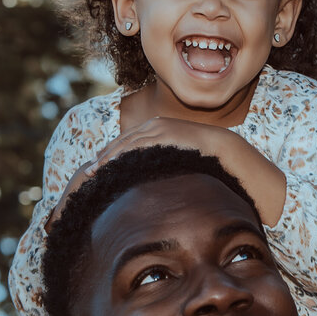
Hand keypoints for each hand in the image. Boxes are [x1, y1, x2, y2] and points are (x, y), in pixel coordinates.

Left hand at [45, 118, 229, 231]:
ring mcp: (161, 127)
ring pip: (126, 143)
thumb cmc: (205, 163)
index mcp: (156, 131)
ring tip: (94, 173)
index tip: (94, 173)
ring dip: (108, 157)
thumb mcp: (178, 164)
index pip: (126, 144)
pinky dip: (123, 154)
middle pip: (121, 142)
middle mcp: (156, 126)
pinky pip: (140, 144)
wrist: (229, 154)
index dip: (108, 157)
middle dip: (103, 158)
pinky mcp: (167, 133)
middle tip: (87, 175)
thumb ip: (163, 168)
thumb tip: (152, 189)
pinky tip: (112, 167)